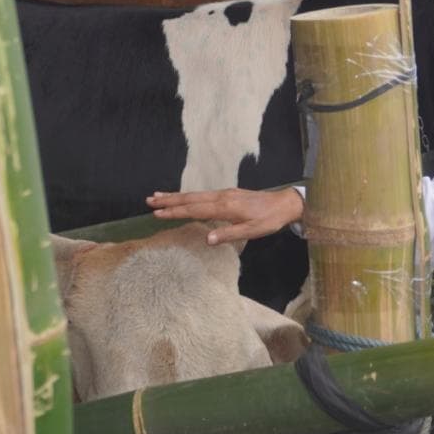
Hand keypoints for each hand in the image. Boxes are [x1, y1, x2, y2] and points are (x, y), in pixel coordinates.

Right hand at [147, 187, 303, 245]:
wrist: (284, 203)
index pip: (195, 210)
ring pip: (195, 195)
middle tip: (149, 201)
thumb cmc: (269, 220)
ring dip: (176, 196)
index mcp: (225, 207)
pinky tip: (185, 198)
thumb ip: (229, 234)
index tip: (158, 213)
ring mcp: (224, 193)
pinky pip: (203, 194)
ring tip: (158, 196)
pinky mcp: (228, 193)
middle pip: (190, 199)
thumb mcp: (251, 231)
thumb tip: (207, 239)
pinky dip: (189, 196)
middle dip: (169, 200)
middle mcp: (221, 197)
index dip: (175, 212)